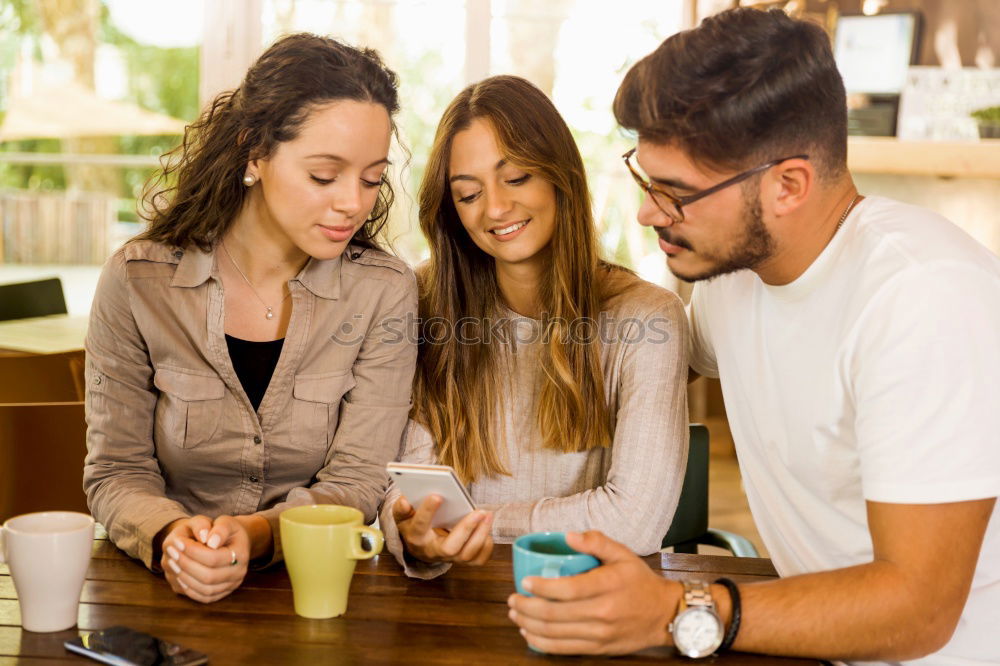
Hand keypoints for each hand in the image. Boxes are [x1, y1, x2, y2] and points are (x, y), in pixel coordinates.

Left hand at [160, 515, 249, 602]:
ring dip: (184, 577)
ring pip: (205, 589)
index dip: (192, 551)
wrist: (233, 542)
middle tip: (171, 551)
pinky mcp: (221, 593)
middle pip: (208, 576)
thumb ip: (219, 528)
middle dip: (186, 564)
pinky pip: (204, 597)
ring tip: (171, 561)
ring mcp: (231, 585)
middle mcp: (239, 573)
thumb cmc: (225, 531)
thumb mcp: (224, 521)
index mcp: (241, 553)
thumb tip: (210, 541)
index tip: (177, 541)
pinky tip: (178, 574)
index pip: (213, 558)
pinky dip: (188, 588)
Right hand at [393, 494, 492, 565]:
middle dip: (465, 529)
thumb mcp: (403, 516)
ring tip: (488, 514)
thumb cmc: (415, 525)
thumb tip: (405, 501)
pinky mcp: (464, 561)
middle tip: (479, 511)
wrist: (423, 546)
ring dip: (481, 534)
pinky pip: (478, 559)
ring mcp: (450, 559)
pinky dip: (486, 545)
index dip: (427, 512)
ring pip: (467, 554)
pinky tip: (487, 527)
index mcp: (416, 538)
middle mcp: (433, 552)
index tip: (437, 495)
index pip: (420, 527)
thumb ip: (402, 508)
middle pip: (449, 548)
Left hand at [507, 530, 679, 654]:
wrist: (665, 615)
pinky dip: (542, 643)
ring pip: (555, 634)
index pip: (567, 589)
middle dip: (527, 607)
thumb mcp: (623, 554)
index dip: (541, 587)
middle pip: (555, 614)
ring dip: (529, 625)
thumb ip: (596, 541)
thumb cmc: (640, 581)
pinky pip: (564, 649)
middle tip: (512, 599)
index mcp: (607, 586)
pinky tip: (529, 634)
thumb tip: (568, 536)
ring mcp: (600, 634)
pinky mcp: (599, 648)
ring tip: (516, 614)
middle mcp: (603, 613)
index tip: (524, 581)